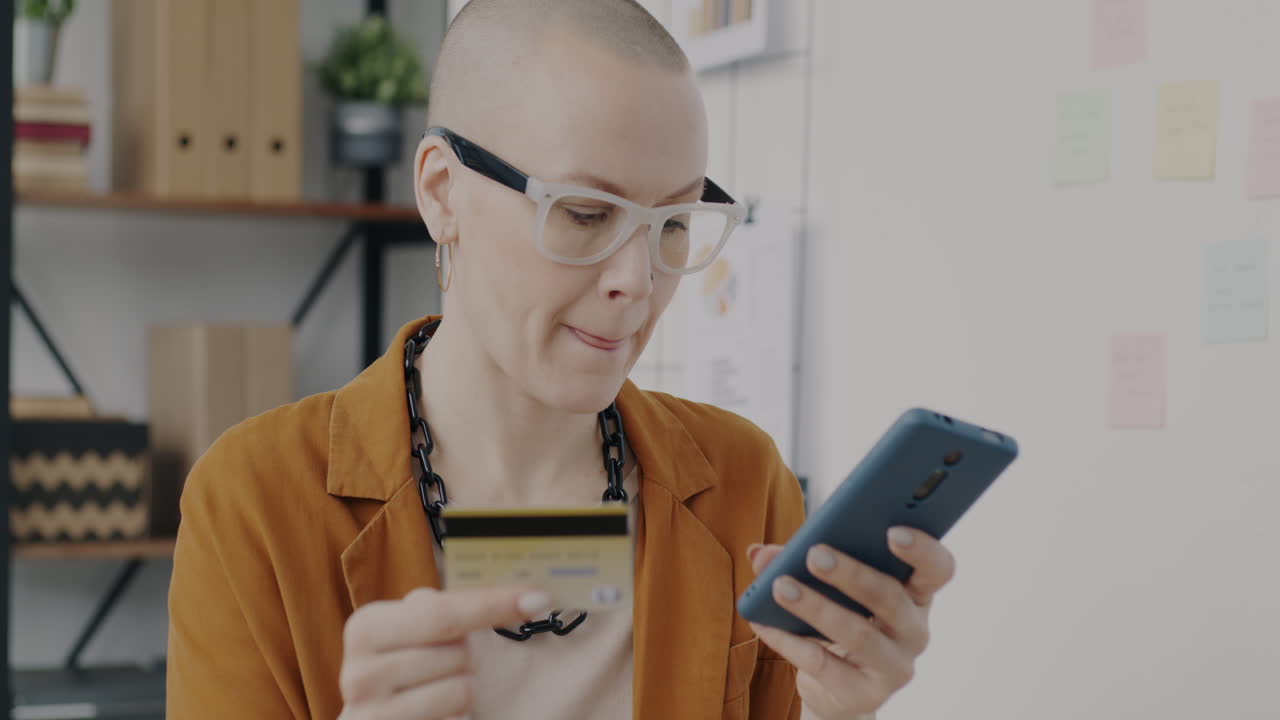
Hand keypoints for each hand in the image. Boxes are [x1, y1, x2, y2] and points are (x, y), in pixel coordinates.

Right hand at [338, 585, 551, 719]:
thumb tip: (525, 596)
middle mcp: (360, 673)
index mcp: (366, 628)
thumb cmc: (401, 668)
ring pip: (462, 690)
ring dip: (462, 689)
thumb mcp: (411, 631)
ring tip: (434, 690)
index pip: (443, 613)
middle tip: (445, 659)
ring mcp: (373, 715)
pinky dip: (455, 716)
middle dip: (467, 654)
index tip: (538, 597)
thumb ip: (447, 608)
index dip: (494, 603)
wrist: (371, 719)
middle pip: (459, 653)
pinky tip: (433, 713)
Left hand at [745, 527, 955, 719]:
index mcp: (915, 592)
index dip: (922, 549)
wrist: (836, 687)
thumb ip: (797, 559)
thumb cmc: (839, 617)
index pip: (938, 569)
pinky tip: (763, 623)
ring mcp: (894, 667)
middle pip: (891, 598)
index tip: (892, 530)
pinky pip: (824, 665)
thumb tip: (760, 554)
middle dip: (851, 574)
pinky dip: (789, 640)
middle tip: (814, 554)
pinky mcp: (866, 695)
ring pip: (859, 634)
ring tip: (781, 587)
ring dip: (816, 608)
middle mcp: (914, 630)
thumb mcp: (825, 584)